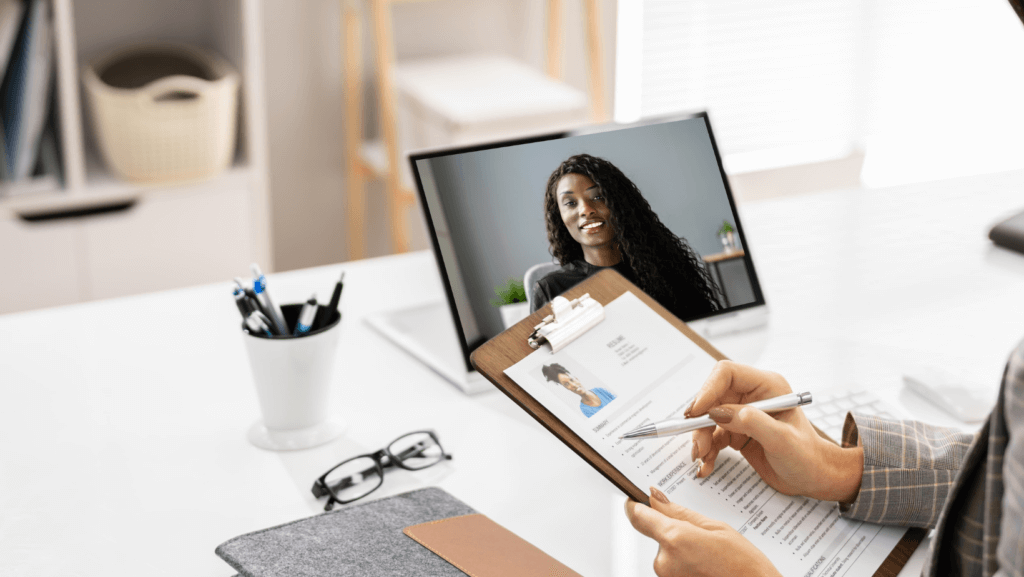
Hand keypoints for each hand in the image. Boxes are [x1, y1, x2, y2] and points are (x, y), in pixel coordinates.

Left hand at [625, 487, 780, 576]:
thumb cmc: (744, 565)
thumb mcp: (715, 528)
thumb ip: (680, 512)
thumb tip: (655, 498)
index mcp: (674, 539)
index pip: (638, 516)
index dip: (636, 505)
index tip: (636, 499)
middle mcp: (664, 561)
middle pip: (656, 534)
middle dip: (673, 530)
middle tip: (701, 535)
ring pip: (666, 552)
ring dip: (682, 548)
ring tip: (709, 555)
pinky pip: (673, 567)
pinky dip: (686, 563)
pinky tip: (706, 565)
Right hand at [689, 361, 862, 502]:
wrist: (814, 478)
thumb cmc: (808, 457)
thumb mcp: (783, 440)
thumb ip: (752, 423)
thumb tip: (719, 413)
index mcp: (767, 386)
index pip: (727, 374)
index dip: (708, 389)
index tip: (696, 412)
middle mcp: (752, 396)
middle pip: (712, 398)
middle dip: (700, 422)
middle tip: (697, 444)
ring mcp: (743, 414)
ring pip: (708, 419)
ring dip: (700, 439)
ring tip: (701, 458)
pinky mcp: (736, 432)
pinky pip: (712, 437)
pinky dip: (706, 450)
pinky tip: (706, 465)